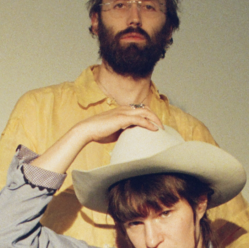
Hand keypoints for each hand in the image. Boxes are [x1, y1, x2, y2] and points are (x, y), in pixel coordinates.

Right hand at [33, 107, 162, 175]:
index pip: (140, 109)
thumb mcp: (114, 131)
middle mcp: (124, 109)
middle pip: (145, 108)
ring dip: (155, 120)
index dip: (149, 115)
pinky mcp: (121, 119)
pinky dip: (148, 124)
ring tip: (161, 128)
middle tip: (162, 127)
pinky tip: (154, 130)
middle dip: (155, 116)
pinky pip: (139, 119)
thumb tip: (131, 138)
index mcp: (122, 110)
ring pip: (144, 112)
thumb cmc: (98, 132)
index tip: (156, 124)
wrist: (87, 130)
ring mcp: (123, 112)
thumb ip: (124, 131)